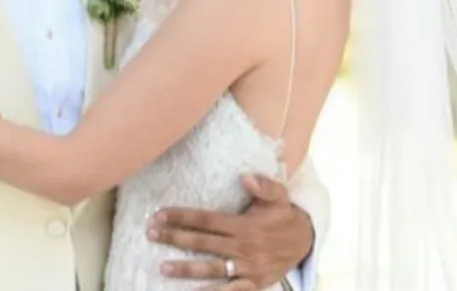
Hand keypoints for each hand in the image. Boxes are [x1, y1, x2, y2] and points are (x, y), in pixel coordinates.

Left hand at [149, 175, 312, 288]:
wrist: (305, 242)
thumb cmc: (284, 216)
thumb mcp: (279, 196)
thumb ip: (264, 185)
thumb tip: (245, 177)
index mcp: (245, 225)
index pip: (206, 220)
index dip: (181, 217)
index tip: (159, 215)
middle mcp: (244, 247)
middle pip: (203, 242)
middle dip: (175, 238)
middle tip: (151, 234)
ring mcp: (247, 268)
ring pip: (212, 268)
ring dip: (187, 269)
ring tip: (163, 267)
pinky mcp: (253, 284)